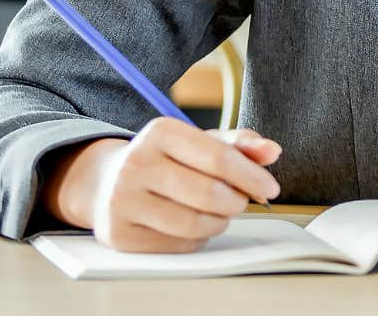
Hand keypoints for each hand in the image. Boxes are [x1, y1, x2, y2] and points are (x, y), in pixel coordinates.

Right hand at [44, 118, 282, 252]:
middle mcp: (136, 164)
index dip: (252, 176)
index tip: (270, 188)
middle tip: (240, 201)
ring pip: (196, 224)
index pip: (219, 158)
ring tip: (217, 212)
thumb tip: (272, 151)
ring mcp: (124, 201)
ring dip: (219, 222)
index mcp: (160, 132)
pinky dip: (197, 238)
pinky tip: (191, 225)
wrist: (105, 183)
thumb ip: (238, 144)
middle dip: (236, 202)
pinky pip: (178, 245)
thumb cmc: (163, 161)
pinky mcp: (120, 234)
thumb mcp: (197, 143)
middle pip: (210, 194)